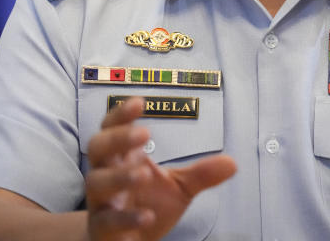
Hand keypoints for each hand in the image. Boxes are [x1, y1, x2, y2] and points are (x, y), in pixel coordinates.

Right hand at [85, 97, 236, 239]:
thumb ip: (201, 174)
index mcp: (122, 157)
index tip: (139, 102)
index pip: (113, 128)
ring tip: (144, 173)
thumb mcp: (179, 187)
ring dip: (119, 176)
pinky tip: (147, 215)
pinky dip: (126, 218)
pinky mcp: (102, 228)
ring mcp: (101, 201)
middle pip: (98, 147)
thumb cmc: (147, 204)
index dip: (121, 114)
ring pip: (97, 183)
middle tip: (144, 134)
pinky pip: (107, 220)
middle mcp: (105, 174)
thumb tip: (232, 163)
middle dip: (118, 138)